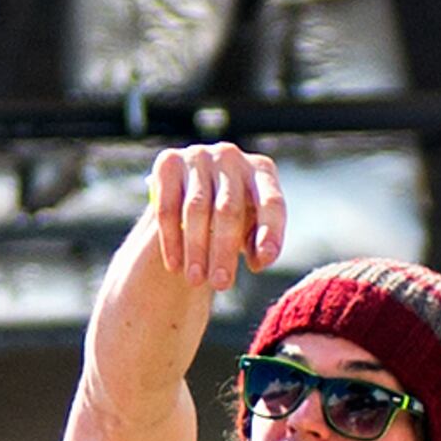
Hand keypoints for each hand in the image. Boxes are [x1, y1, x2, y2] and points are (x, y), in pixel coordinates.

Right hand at [144, 143, 290, 306]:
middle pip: (229, 209)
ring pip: (196, 209)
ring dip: (196, 248)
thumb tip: (261, 260)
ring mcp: (199, 156)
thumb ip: (258, 244)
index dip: (269, 233)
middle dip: (224, 251)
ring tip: (196, 280)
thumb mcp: (249, 228)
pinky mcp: (169, 162)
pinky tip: (175, 265)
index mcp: (262, 170)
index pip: (272, 203)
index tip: (262, 263)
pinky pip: (168, 206)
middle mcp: (231, 157)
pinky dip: (171, 239)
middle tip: (221, 284)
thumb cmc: (230, 216)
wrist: (190, 189)